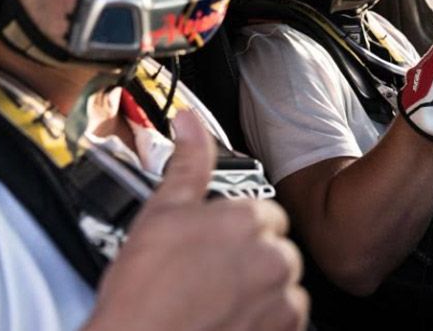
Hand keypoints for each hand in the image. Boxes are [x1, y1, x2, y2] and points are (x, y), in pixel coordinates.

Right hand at [85, 110, 307, 330]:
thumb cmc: (142, 296)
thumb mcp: (159, 215)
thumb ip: (187, 163)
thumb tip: (189, 122)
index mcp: (246, 219)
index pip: (263, 214)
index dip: (234, 231)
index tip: (213, 246)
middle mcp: (272, 256)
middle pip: (275, 248)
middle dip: (248, 260)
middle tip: (209, 276)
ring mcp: (280, 297)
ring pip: (283, 283)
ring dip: (260, 291)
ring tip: (218, 302)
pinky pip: (290, 319)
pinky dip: (267, 320)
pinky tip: (232, 320)